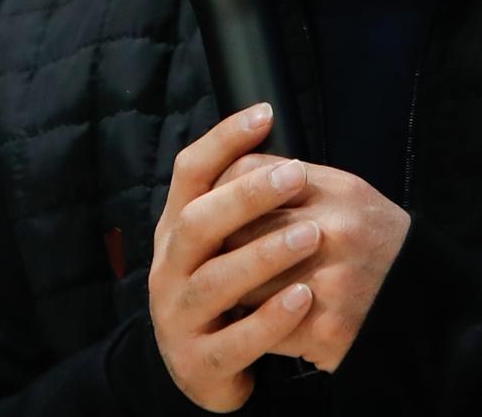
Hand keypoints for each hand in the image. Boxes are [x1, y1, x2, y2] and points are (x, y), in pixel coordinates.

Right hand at [148, 105, 321, 411]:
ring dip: (264, 255)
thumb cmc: (223, 288)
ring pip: (214, 281)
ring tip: (311, 237)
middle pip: (197, 222)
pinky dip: (270, 319)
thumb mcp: (220, 241)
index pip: (189, 173)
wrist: (200, 368)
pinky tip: (304, 298)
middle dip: (247, 196)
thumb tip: (275, 136)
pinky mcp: (198, 361)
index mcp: (176, 228)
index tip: (264, 114)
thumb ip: (240, 200)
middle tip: (296, 175)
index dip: (222, 140)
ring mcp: (179, 315)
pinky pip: (235, 340)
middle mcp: (169, 267)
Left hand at [216, 153, 410, 371]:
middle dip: (219, 246)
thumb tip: (230, 176)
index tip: (213, 208)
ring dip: (232, 291)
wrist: (428, 310)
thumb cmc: (376, 248)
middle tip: (214, 257)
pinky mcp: (327, 328)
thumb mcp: (348, 198)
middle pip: (239, 228)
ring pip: (243, 281)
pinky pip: (264, 324)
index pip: (250, 172)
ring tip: (234, 294)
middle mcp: (334, 230)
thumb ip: (296, 185)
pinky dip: (254, 327)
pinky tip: (257, 324)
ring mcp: (330, 281)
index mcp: (337, 190)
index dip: (221, 190)